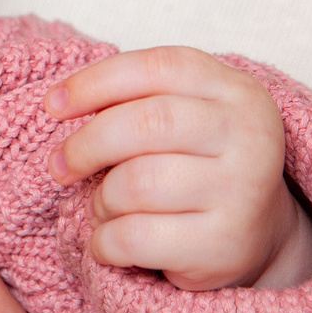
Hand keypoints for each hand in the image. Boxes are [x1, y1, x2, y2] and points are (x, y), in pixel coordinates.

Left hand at [45, 47, 311, 290]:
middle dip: (86, 145)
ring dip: (101, 200)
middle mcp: (249, 136)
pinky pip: (136, 237)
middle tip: (60, 165)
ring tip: (104, 208)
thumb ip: (137, 100)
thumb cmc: (199, 166)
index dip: (95, 82)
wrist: (258, 235)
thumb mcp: (185, 117)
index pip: (157, 68)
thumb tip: (60, 103)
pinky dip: (105, 242)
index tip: (53, 104)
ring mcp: (242, 192)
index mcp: (237, 91)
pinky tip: (109, 243)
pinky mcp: (224, 244)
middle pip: (145, 124)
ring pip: (136, 184)